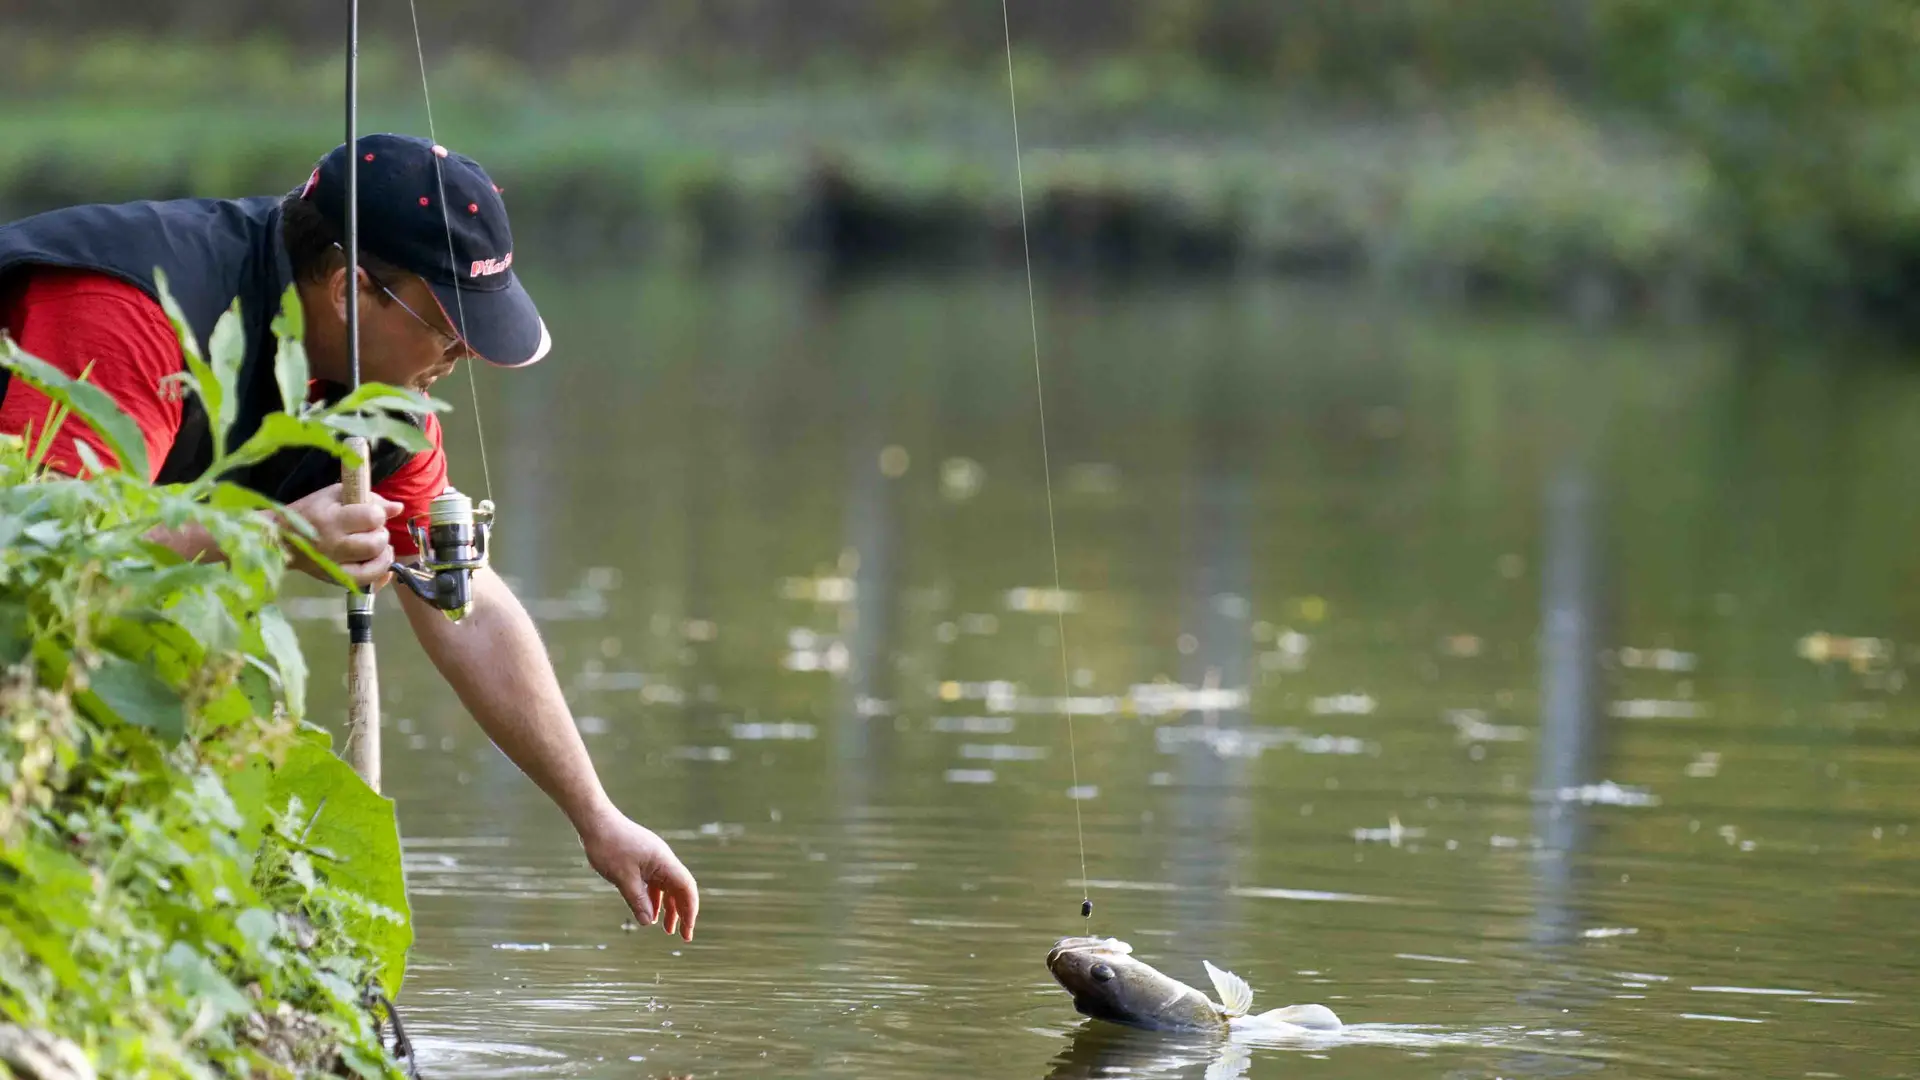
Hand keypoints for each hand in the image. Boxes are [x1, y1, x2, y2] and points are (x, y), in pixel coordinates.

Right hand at [279, 483, 403, 589]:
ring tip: (376, 545)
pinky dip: (379, 572)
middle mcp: (333, 545)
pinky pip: (366, 582)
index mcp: (331, 519)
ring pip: (374, 564)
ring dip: (383, 553)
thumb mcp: (335, 495)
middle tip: (372, 530)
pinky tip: (379, 560)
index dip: (378, 514)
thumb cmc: (310, 511)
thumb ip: (368, 498)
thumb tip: (398, 508)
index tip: (370, 513)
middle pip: (375, 543)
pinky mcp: (335, 579)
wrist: (280, 538)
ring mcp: (334, 565)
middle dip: (381, 534)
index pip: (371, 517)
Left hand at [579, 810, 699, 941]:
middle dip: (683, 912)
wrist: (595, 823)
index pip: (686, 888)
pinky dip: (655, 899)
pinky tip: (651, 913)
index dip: (689, 910)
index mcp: (664, 862)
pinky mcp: (642, 861)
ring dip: (669, 908)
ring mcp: (653, 861)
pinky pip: (655, 883)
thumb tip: (648, 922)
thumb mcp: (623, 878)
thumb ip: (637, 900)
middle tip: (683, 935)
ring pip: (667, 887)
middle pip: (680, 889)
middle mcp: (663, 861)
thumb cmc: (609, 846)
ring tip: (667, 929)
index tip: (687, 930)